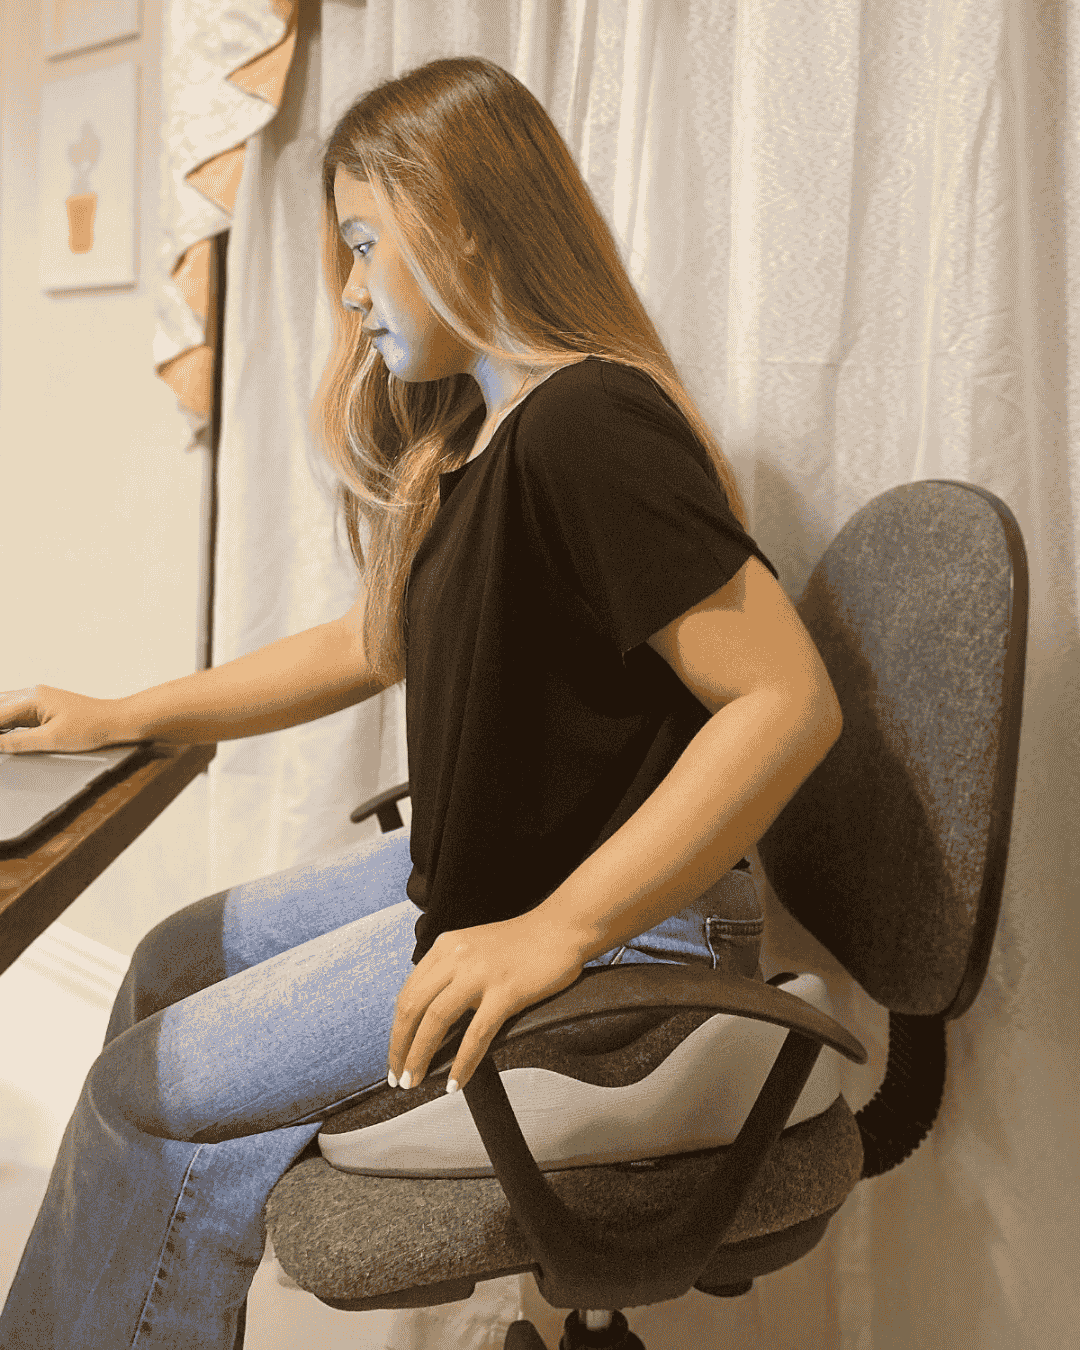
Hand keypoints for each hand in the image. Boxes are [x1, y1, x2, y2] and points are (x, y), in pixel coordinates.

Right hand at [0, 685, 121, 753]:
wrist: (115, 720)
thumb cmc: (91, 727)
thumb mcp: (52, 739)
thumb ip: (19, 742)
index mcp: (32, 698)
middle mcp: (33, 693)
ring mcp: (38, 698)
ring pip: (4, 707)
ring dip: (0, 721)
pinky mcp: (44, 706)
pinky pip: (16, 712)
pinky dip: (5, 722)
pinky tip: (3, 733)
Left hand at [386, 911, 588, 1093]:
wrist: (563, 927)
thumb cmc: (524, 942)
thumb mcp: (474, 947)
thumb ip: (451, 972)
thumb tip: (432, 1012)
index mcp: (445, 947)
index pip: (407, 993)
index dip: (396, 1029)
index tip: (395, 1055)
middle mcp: (456, 957)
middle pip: (412, 1007)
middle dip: (399, 1047)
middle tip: (398, 1077)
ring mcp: (480, 974)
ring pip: (436, 1020)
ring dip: (420, 1056)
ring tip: (415, 1082)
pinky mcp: (506, 991)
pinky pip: (476, 1034)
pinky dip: (462, 1063)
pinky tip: (455, 1082)